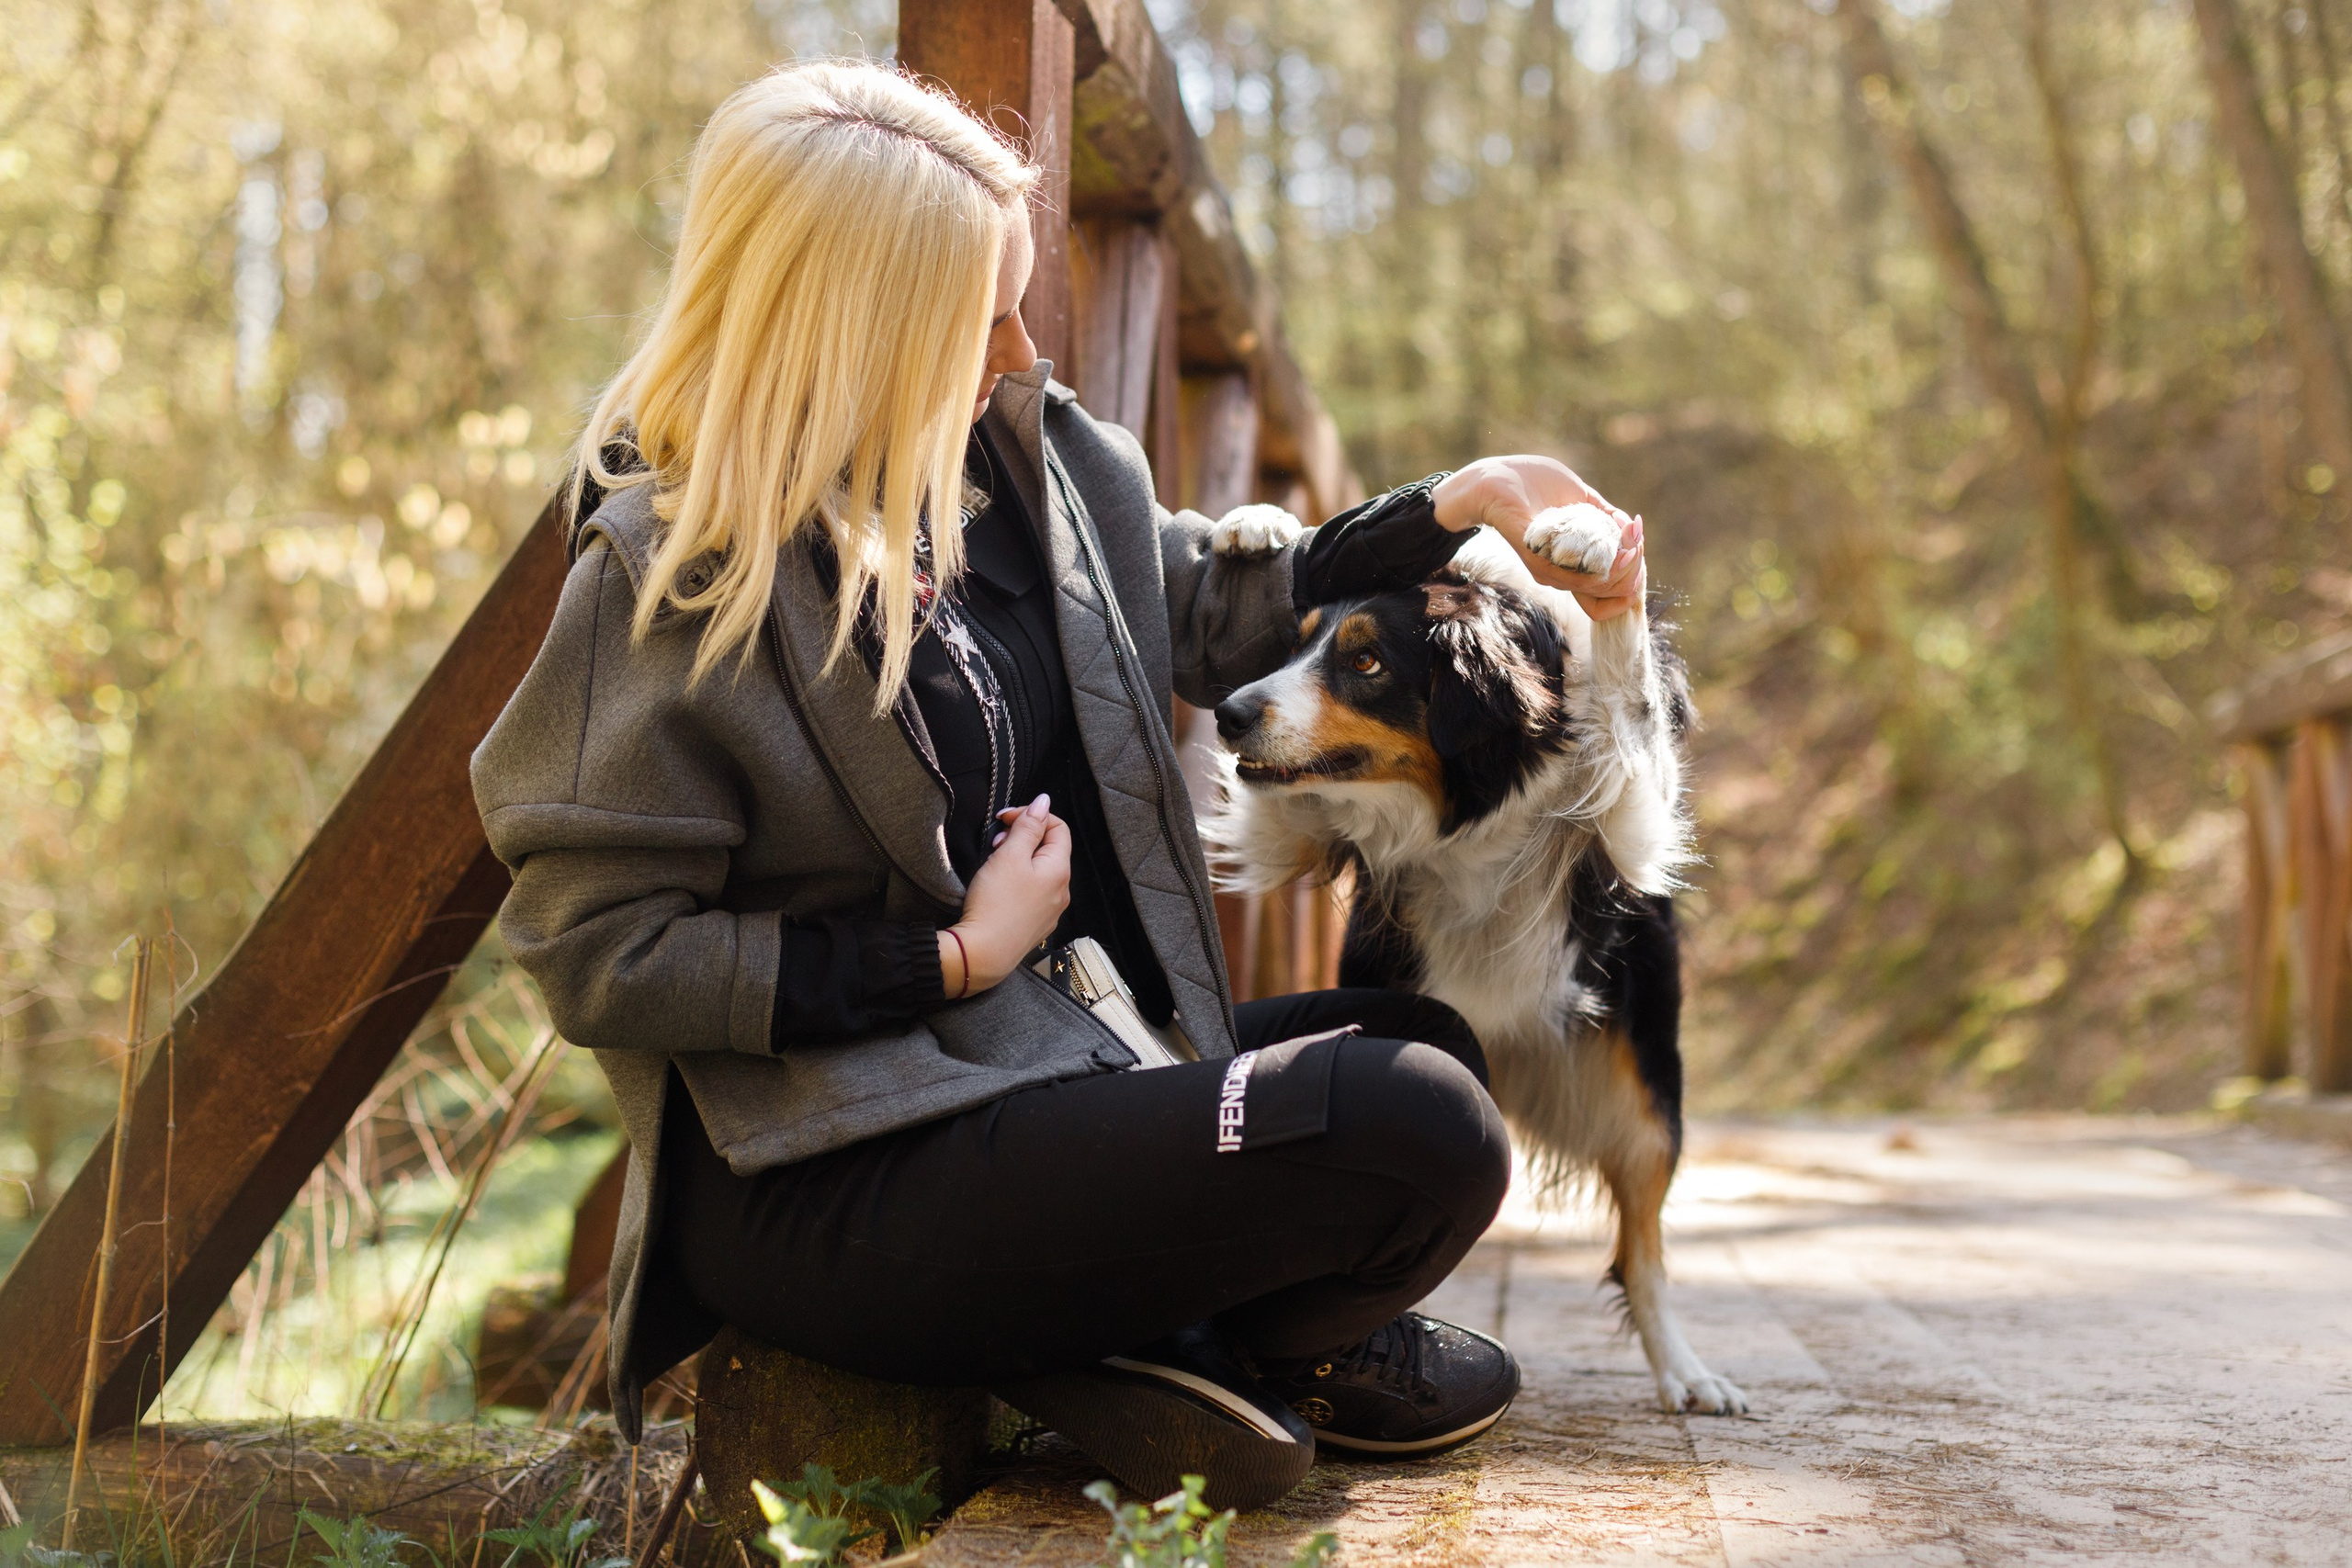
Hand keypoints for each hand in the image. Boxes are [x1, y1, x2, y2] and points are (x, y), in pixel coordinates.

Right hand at [941, 794, 1070, 994]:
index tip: (1004, 819)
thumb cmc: (995, 903)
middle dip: (1022, 837)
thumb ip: (1028, 826)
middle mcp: (1062, 890)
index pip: (1058, 826)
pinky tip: (998, 887)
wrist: (983, 953)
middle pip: (1049, 848)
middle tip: (996, 843)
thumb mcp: (1009, 855)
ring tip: (994, 865)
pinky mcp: (1036, 924)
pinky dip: (1018, 881)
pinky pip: (1032, 892)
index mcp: (1059, 869)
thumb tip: (1044, 801)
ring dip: (1018, 859)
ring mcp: (1050, 909)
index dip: (1031, 815)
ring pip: (1039, 871)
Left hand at [1432, 456, 1647, 620]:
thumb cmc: (1536, 484)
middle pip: (1615, 591)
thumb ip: (1606, 516)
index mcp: (1573, 565)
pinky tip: (1616, 535)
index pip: (1612, 592)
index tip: (1637, 543)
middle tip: (1635, 535)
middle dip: (1636, 566)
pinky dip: (1604, 558)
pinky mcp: (1535, 558)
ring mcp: (1548, 569)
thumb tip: (1633, 529)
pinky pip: (1576, 574)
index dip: (1634, 574)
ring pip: (1602, 584)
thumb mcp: (1581, 498)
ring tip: (1629, 531)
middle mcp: (1562, 574)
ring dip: (1625, 559)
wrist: (1496, 477)